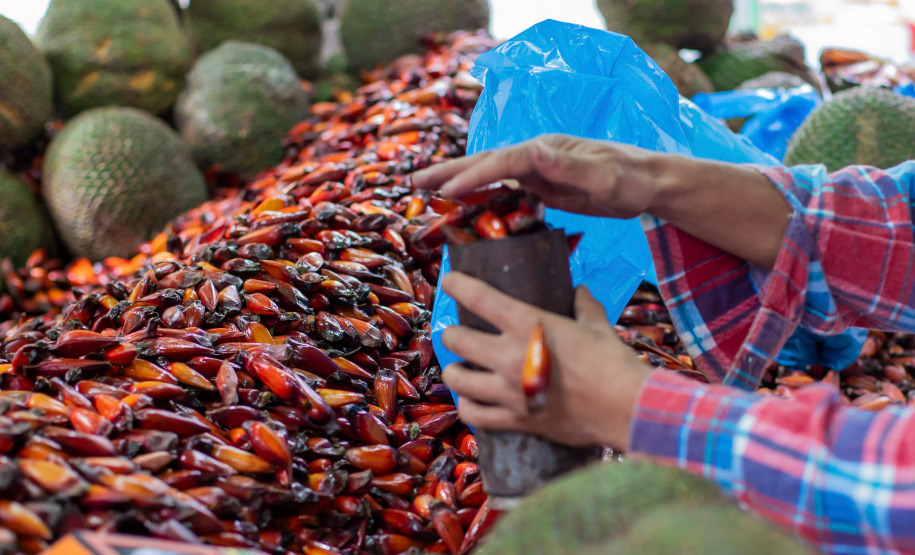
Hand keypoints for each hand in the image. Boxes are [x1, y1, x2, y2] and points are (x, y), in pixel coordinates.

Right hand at [410, 134, 665, 218]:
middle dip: (448, 172)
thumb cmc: (630, 178)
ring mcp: (536, 170)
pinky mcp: (540, 186)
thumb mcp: (603, 174)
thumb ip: (570, 165)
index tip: (446, 192)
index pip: (502, 162)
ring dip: (457, 183)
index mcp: (546, 150)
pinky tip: (464, 208)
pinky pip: (502, 191)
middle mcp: (536, 155)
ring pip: (488, 175)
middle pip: (484, 162)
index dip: (472, 176)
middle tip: (414, 183)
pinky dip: (479, 197)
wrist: (647, 183)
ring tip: (425, 192)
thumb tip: (536, 152)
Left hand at [440, 272, 651, 449]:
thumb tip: (579, 291)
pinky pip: (475, 415)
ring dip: (454, 371)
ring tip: (460, 369)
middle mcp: (510, 356)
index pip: (479, 297)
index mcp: (528, 325)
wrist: (626, 408)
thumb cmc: (614, 363)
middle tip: (457, 334)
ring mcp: (510, 391)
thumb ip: (583, 306)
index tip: (449, 280)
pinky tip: (472, 402)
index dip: (457, 284)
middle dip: (451, 334)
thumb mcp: (597, 326)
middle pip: (457, 339)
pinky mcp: (516, 419)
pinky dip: (469, 407)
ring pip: (457, 379)